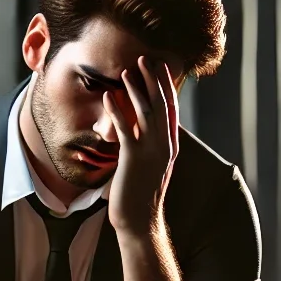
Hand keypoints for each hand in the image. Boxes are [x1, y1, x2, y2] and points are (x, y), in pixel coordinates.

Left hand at [102, 57, 177, 235]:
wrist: (140, 221)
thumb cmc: (141, 194)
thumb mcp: (151, 165)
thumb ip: (150, 144)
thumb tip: (141, 125)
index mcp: (170, 146)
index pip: (172, 108)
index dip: (166, 86)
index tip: (160, 67)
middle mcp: (164, 146)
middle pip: (161, 105)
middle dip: (153, 80)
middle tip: (145, 58)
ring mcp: (151, 152)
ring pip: (146, 112)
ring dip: (136, 90)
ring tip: (128, 70)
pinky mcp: (133, 159)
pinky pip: (125, 129)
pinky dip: (116, 111)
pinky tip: (108, 96)